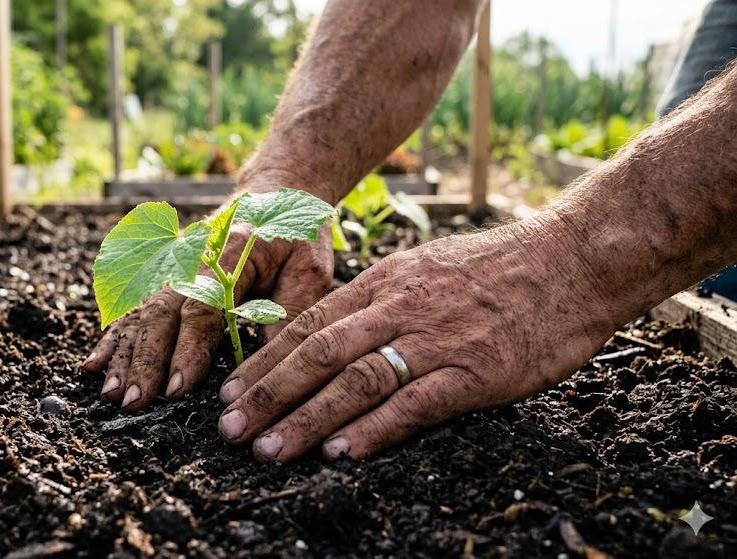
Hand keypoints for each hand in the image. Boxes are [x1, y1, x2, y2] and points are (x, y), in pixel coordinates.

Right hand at [82, 193, 333, 411]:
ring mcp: (173, 266)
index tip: (178, 386)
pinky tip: (96, 365)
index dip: (189, 347)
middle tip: (135, 402)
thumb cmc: (297, 236)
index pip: (203, 304)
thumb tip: (268, 363)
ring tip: (112, 394)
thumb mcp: (311, 269)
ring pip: (142, 313)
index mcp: (231, 251)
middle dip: (146, 361)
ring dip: (125, 355)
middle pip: (162, 311)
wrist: (276, 192)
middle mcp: (192, 257)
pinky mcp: (165, 277)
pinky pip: (135, 308)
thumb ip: (291, 312)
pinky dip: (115, 338)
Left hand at [215, 219, 617, 461]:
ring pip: (355, 380)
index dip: (264, 360)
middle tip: (230, 431)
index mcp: (385, 283)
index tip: (229, 392)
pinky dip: (374, 430)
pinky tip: (342, 453)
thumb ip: (383, 298)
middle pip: (318, 353)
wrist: (575, 259)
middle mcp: (400, 308)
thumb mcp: (427, 267)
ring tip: (270, 450)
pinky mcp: (475, 372)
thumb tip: (338, 328)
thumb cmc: (501, 268)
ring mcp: (436, 339)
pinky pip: (415, 403)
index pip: (307, 322)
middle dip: (267, 394)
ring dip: (306, 419)